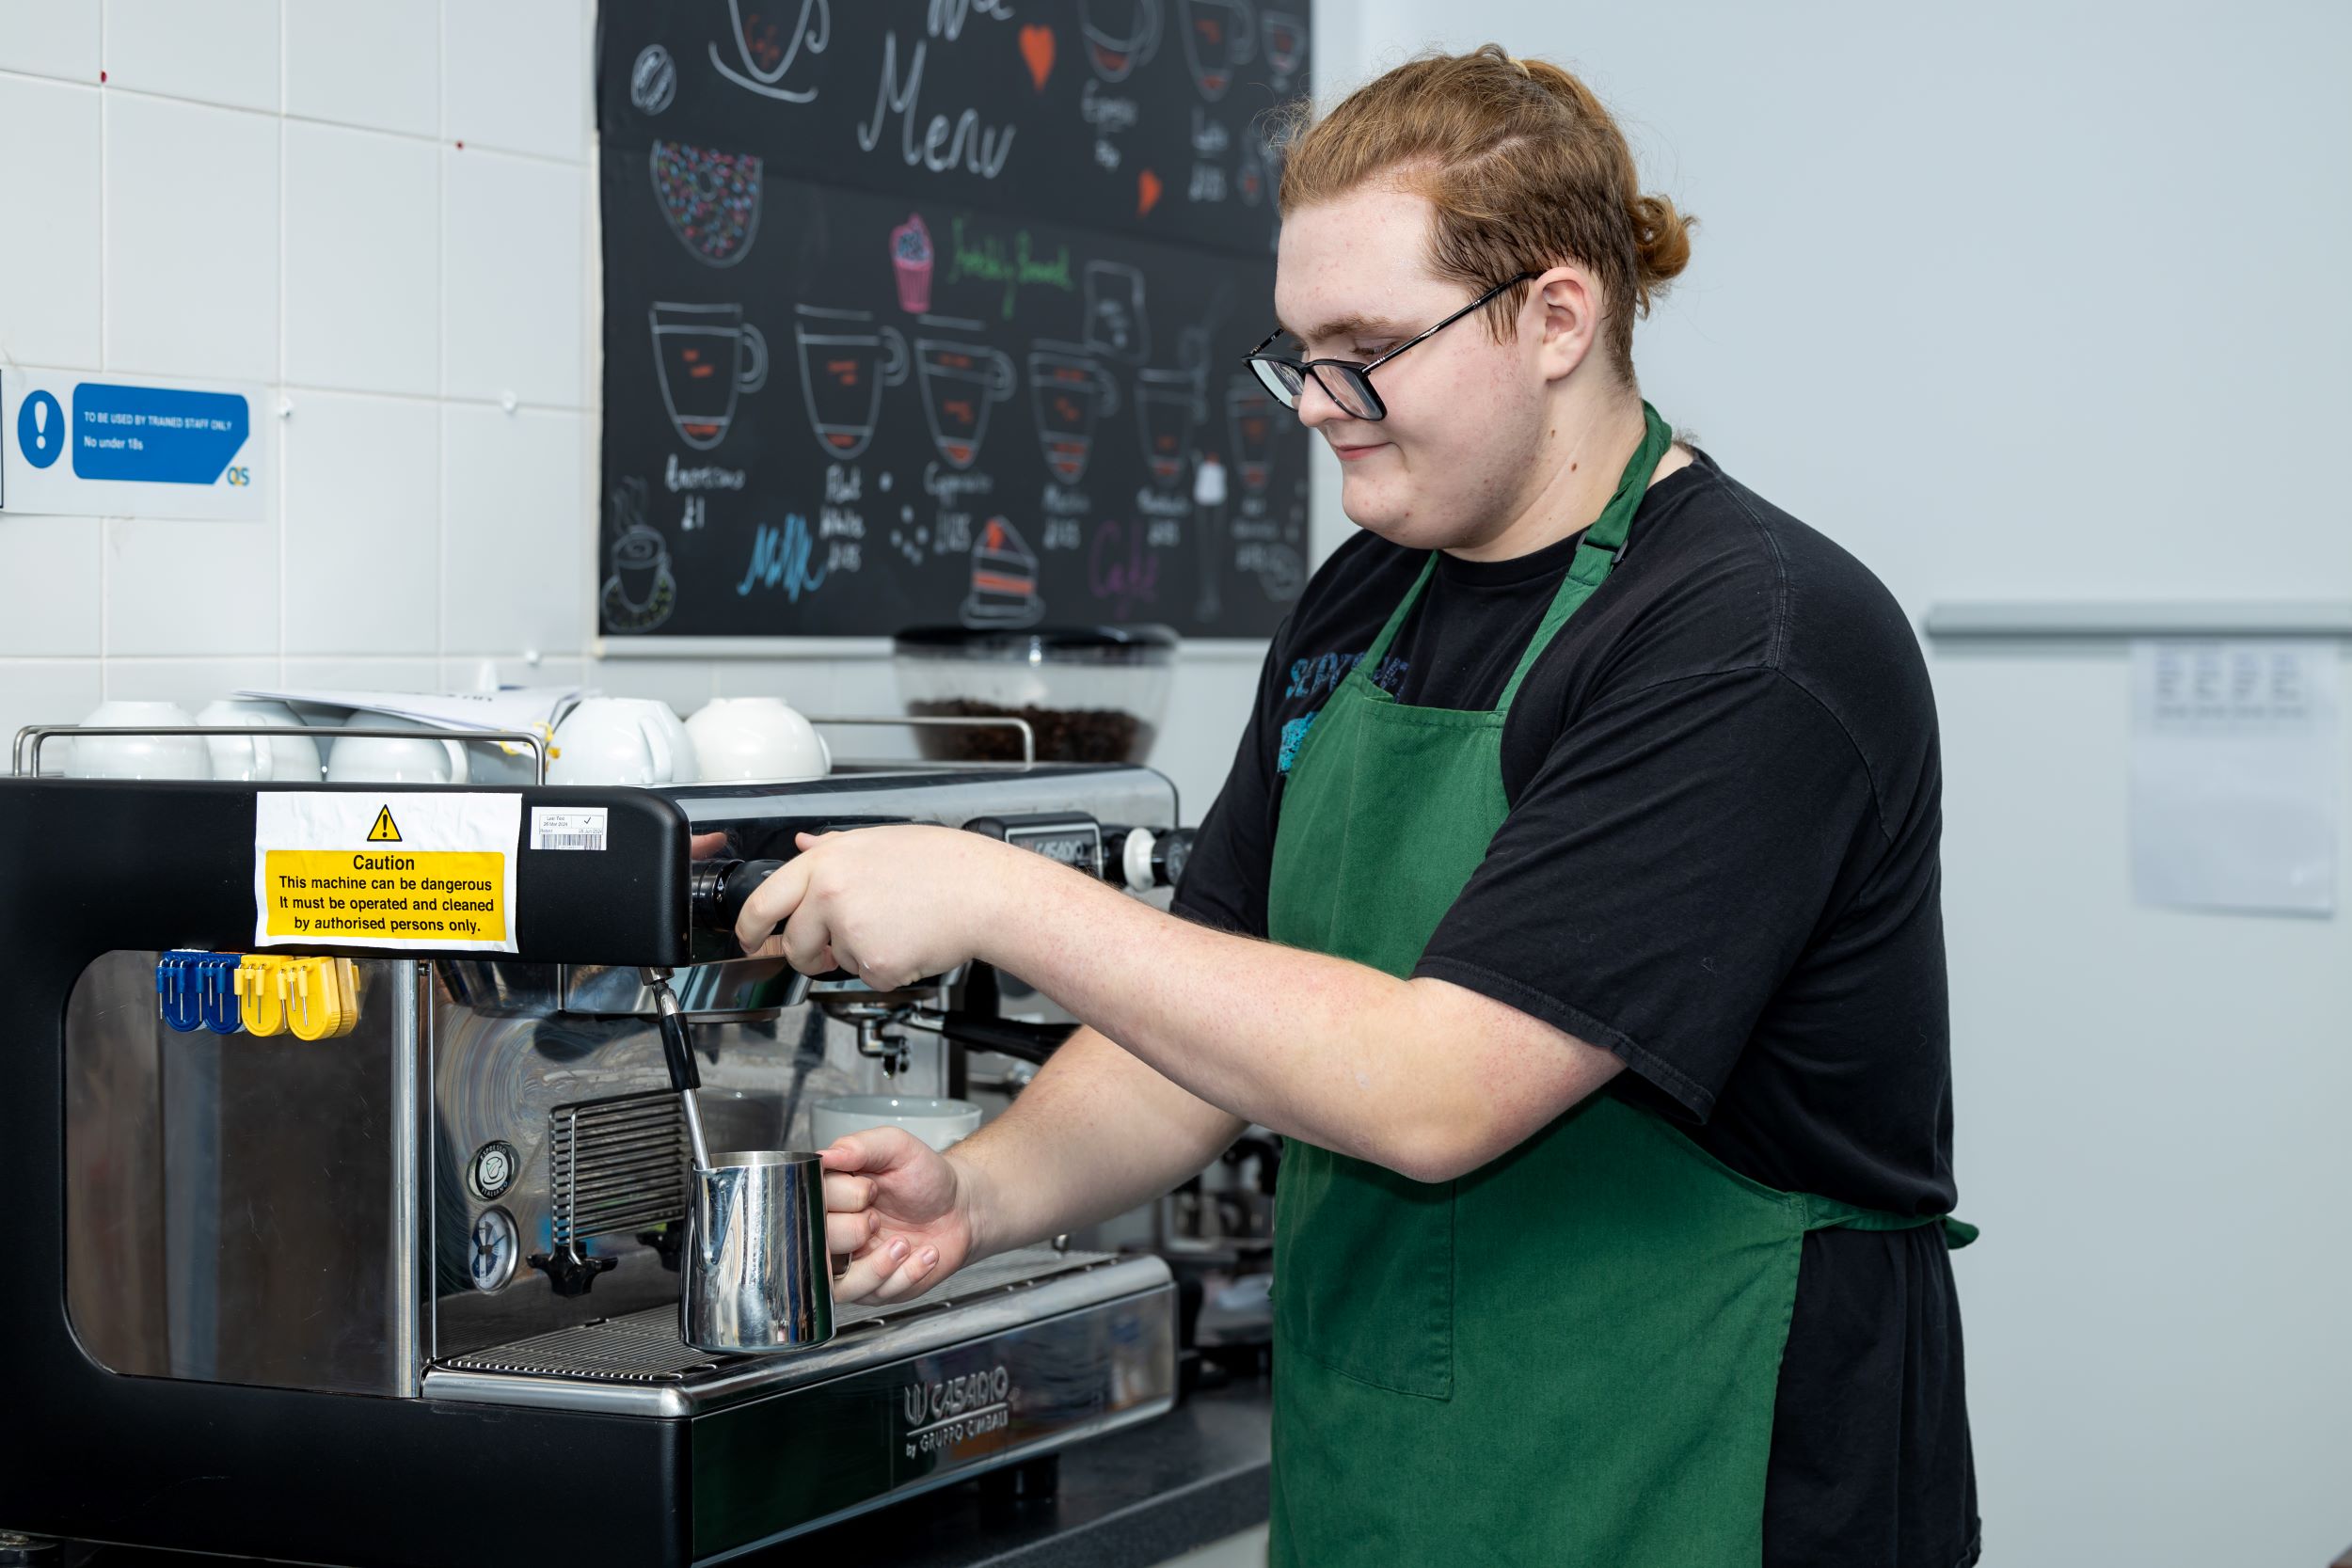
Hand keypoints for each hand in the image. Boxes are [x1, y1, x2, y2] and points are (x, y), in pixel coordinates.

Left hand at [734, 826, 1017, 989]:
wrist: (986, 892)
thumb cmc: (945, 864)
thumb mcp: (880, 840)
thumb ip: (834, 848)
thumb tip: (803, 846)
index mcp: (828, 861)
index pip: (765, 899)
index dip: (750, 925)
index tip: (749, 937)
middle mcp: (831, 894)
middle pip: (795, 943)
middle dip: (807, 954)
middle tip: (830, 950)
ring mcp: (850, 930)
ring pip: (835, 962)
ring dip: (855, 957)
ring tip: (893, 929)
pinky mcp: (874, 963)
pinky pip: (867, 977)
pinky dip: (887, 968)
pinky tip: (910, 942)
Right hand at [822, 1127, 980, 1301]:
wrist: (960, 1207)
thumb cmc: (925, 1176)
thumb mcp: (896, 1147)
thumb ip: (861, 1145)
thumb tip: (825, 1155)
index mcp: (830, 1197)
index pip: (807, 1205)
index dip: (839, 1198)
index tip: (868, 1187)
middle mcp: (834, 1233)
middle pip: (816, 1248)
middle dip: (854, 1232)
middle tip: (878, 1217)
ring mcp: (853, 1265)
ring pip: (841, 1285)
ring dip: (877, 1266)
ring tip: (904, 1244)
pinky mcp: (877, 1288)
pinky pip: (878, 1294)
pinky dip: (906, 1275)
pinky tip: (925, 1254)